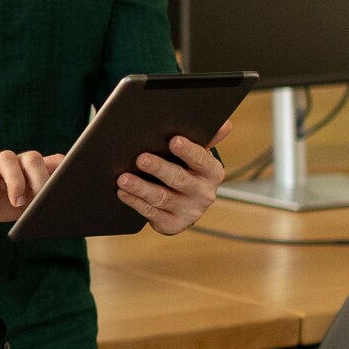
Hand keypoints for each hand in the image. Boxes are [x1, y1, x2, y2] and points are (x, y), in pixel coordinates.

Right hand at [0, 150, 65, 223]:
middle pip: (32, 158)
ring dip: (15, 181)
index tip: (69, 184)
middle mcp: (15, 164)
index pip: (54, 161)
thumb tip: (63, 206)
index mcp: (32, 172)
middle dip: (39, 178)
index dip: (65, 168)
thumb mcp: (26, 207)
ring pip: (8, 158)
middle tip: (39, 198)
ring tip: (16, 201)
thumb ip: (42, 200)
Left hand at [117, 120, 230, 234]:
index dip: (188, 150)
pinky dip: (135, 202)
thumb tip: (225, 124)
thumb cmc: (188, 169)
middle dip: (159, 168)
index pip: (201, 160)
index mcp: (212, 172)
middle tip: (141, 158)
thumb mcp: (198, 155)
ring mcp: (189, 211)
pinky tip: (123, 192)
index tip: (174, 140)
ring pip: (161, 198)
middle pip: (179, 180)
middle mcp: (204, 194)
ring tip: (123, 178)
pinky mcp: (172, 224)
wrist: (185, 203)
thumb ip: (207, 137)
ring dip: (141, 188)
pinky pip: (151, 213)